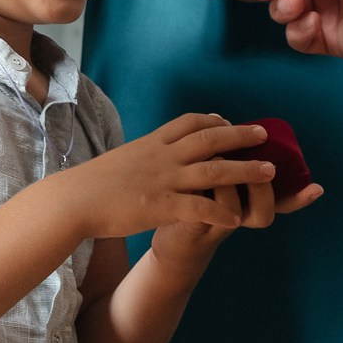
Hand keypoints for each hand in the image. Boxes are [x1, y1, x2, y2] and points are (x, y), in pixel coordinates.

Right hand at [54, 114, 281, 239]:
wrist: (72, 201)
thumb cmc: (91, 184)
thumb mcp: (121, 159)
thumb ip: (142, 155)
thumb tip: (149, 152)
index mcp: (152, 144)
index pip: (189, 122)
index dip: (213, 121)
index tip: (228, 121)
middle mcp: (162, 157)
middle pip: (210, 140)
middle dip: (240, 136)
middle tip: (264, 135)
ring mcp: (164, 181)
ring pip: (214, 172)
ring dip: (245, 171)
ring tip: (270, 172)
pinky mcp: (161, 207)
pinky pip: (199, 209)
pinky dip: (220, 214)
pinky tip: (237, 220)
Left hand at [151, 171, 325, 264]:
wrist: (171, 226)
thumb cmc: (195, 195)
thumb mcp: (214, 175)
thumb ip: (230, 158)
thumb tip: (232, 123)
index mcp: (250, 204)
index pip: (282, 204)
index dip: (299, 199)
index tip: (317, 188)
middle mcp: (238, 217)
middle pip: (264, 211)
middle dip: (262, 186)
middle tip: (261, 166)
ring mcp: (216, 223)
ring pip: (232, 207)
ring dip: (227, 181)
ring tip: (218, 157)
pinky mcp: (192, 224)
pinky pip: (202, 211)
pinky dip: (202, 191)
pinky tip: (195, 172)